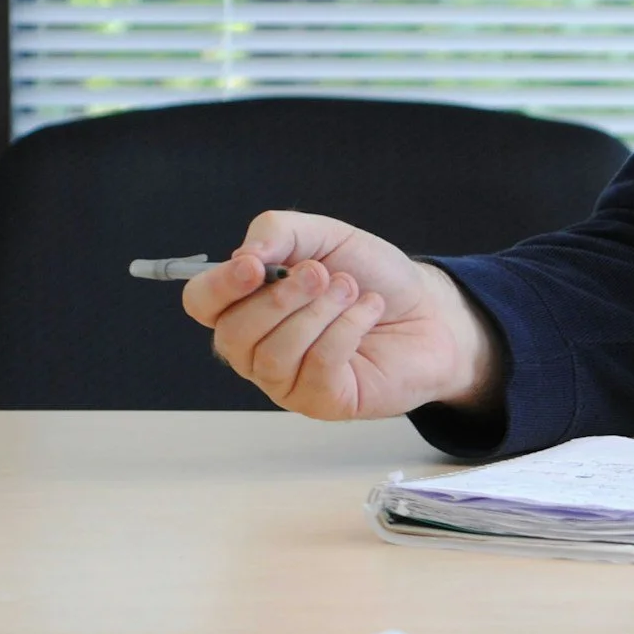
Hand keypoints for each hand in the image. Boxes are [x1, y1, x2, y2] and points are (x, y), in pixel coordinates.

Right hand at [182, 211, 502, 419]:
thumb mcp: (324, 237)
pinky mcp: (324, 402)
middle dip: (281, 299)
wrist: (430, 311)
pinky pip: (317, 368)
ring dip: (318, 314)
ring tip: (351, 290)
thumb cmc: (370, 277)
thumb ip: (277, 231)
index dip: (221, 286)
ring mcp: (288, 382)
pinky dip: (345, 332)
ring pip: (274, 354)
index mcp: (246, 306)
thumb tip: (243, 254)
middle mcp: (257, 349)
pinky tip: (368, 312)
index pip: (202, 304)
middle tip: (324, 275)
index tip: (255, 267)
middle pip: (234, 333)